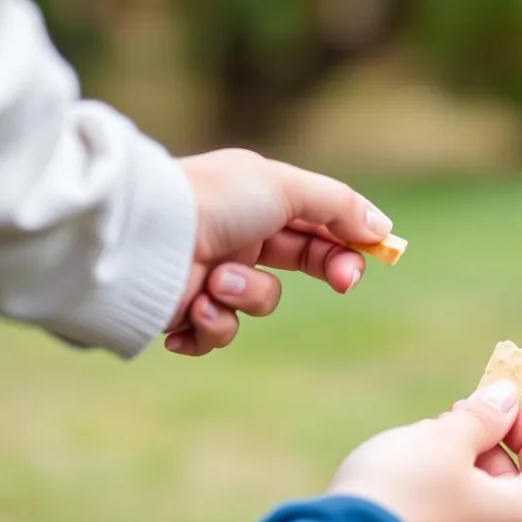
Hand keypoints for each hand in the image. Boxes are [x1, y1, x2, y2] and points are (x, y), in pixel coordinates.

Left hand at [163, 149, 392, 355]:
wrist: (140, 239)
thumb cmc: (213, 201)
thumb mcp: (287, 188)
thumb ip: (339, 206)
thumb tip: (381, 227)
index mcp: (259, 199)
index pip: (318, 222)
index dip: (347, 242)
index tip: (367, 260)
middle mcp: (238, 234)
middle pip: (303, 261)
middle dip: (324, 270)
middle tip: (342, 282)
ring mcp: (212, 272)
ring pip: (262, 302)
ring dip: (248, 296)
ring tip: (217, 284)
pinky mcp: (184, 311)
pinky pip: (219, 333)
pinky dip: (210, 326)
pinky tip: (192, 310)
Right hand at [327, 381, 521, 521]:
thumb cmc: (397, 494)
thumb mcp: (444, 440)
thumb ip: (483, 417)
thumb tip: (508, 397)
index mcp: (516, 518)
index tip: (501, 406)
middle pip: (514, 483)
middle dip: (487, 440)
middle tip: (451, 415)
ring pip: (476, 493)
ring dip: (456, 457)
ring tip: (418, 441)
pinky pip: (446, 506)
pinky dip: (434, 480)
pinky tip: (401, 465)